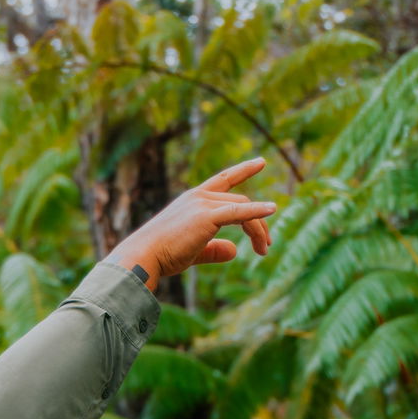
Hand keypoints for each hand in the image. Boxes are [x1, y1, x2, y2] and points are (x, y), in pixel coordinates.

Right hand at [107, 159, 276, 288]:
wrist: (144, 256)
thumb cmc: (162, 255)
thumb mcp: (193, 251)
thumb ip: (214, 249)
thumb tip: (234, 251)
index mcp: (193, 199)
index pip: (224, 180)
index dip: (243, 170)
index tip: (261, 162)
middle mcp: (199, 196)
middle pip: (241, 202)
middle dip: (258, 225)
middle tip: (266, 247)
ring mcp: (203, 204)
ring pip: (244, 209)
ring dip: (259, 230)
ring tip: (265, 250)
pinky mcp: (207, 217)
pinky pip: (239, 212)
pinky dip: (257, 211)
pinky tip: (272, 210)